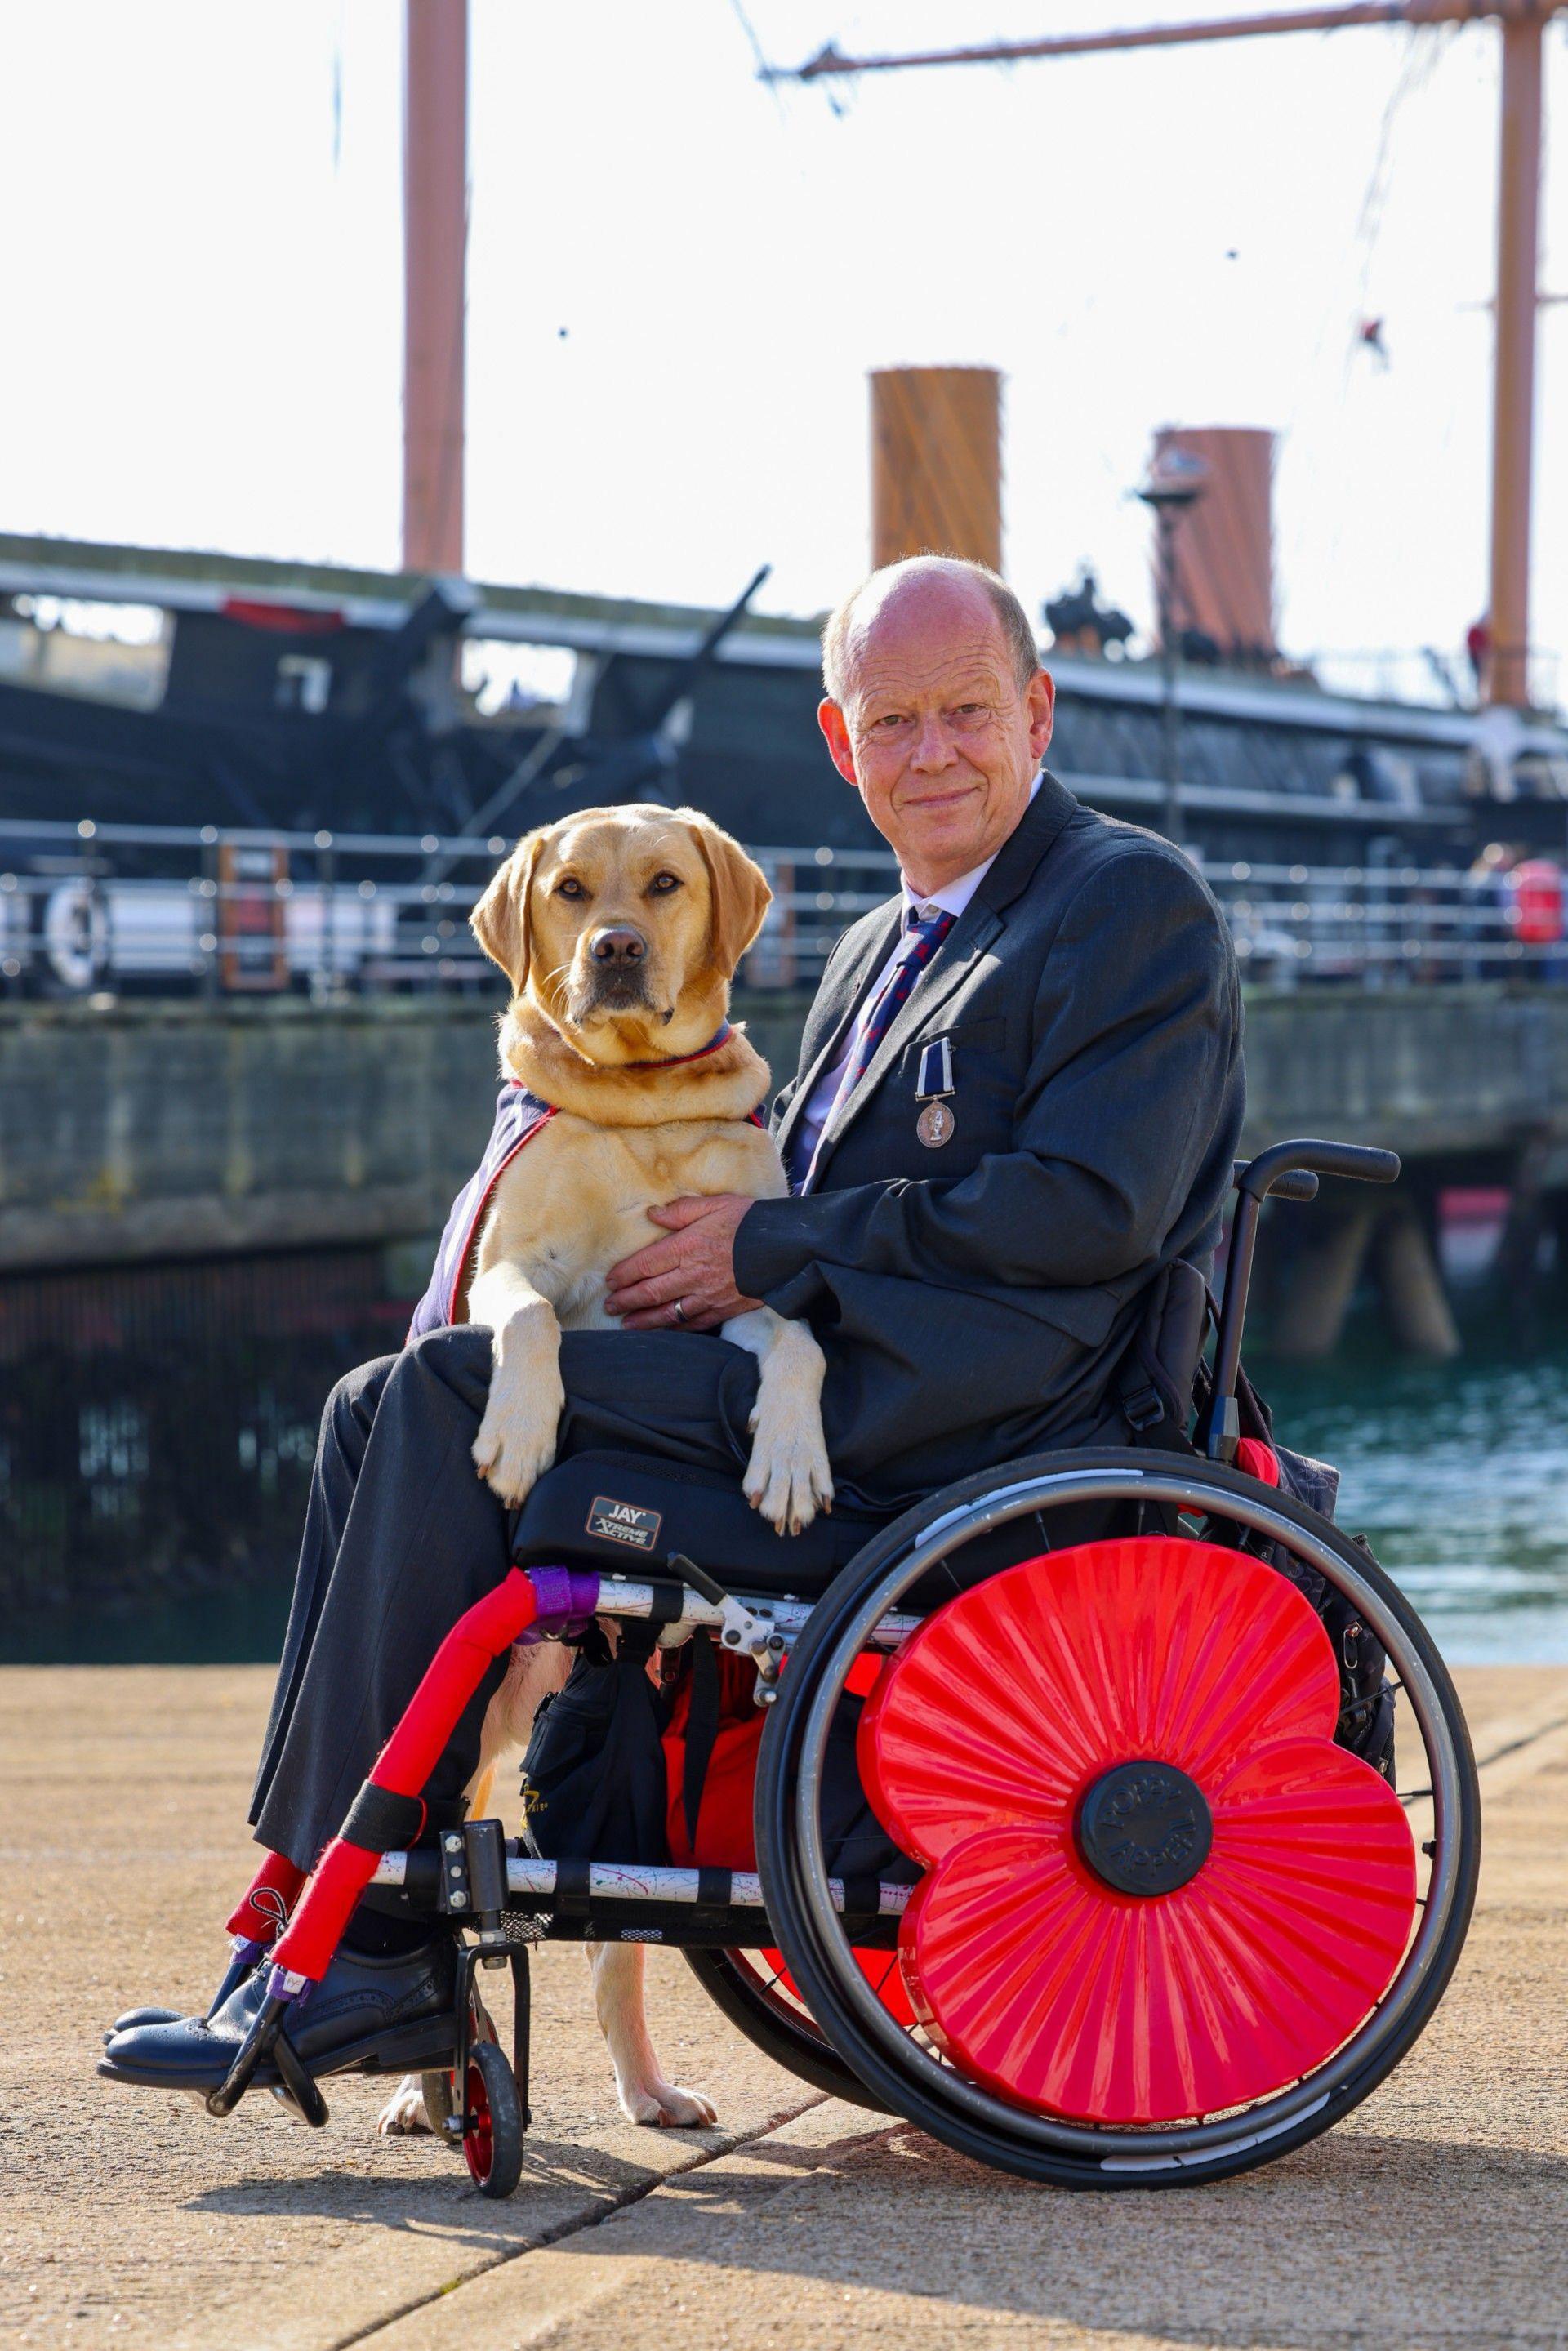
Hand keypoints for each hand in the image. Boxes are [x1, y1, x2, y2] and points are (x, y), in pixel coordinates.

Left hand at [603, 1195, 760, 1329]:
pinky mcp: (724, 1309)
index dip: (624, 1275)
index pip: (645, 1264)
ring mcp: (708, 1295)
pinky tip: (664, 1331)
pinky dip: (675, 1328)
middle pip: (651, 1292)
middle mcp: (693, 1274)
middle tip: (610, 1306)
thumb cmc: (750, 1221)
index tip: (610, 1281)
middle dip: (627, 1300)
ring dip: (645, 1320)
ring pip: (668, 1313)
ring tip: (628, 1324)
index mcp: (688, 1246)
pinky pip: (694, 1323)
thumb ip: (680, 1211)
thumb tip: (652, 1215)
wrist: (786, 1248)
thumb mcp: (715, 1205)